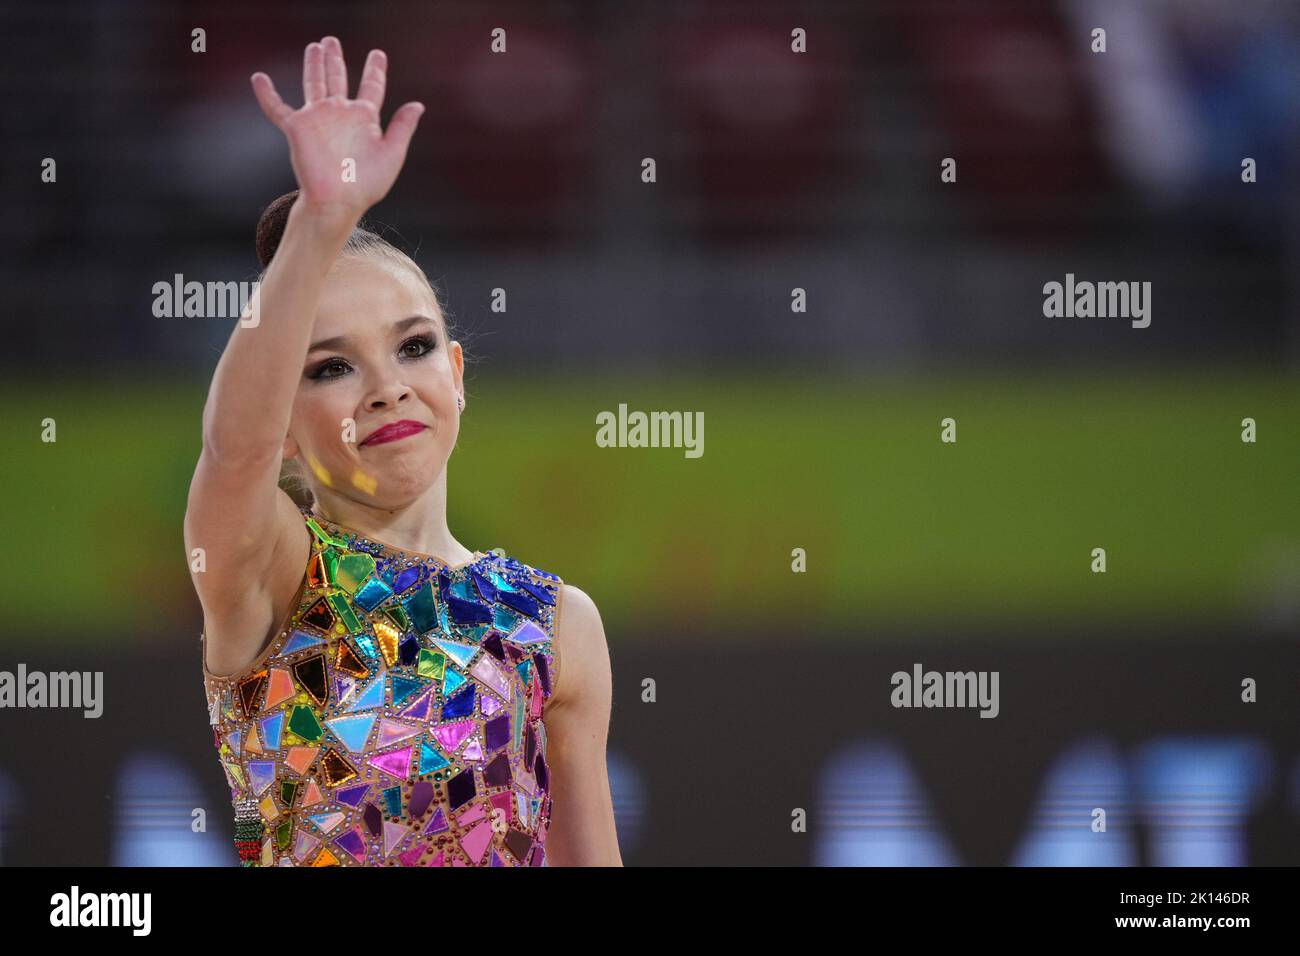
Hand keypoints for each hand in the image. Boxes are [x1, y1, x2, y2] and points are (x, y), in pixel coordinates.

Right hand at [251, 37, 424, 218]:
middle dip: (335, 60)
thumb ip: (402, 127)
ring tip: (314, 46)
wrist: (338, 201)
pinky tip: (259, 78)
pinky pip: (278, 108)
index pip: (371, 87)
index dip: (375, 70)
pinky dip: (267, 94)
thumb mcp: (392, 153)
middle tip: (332, 41)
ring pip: (314, 83)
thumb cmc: (366, 184)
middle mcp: (341, 114)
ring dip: (313, 65)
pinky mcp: (297, 128)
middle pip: (338, 78)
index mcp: (365, 119)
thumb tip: (418, 105)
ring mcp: (318, 118)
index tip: (378, 54)